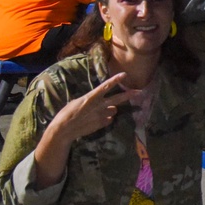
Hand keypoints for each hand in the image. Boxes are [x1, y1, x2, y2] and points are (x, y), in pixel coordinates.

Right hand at [33, 73, 141, 188]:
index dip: (116, 80)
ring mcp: (101, 116)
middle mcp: (99, 105)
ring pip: (114, 110)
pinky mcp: (101, 124)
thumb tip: (99, 102)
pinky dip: (106, 119)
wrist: (65, 129)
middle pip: (117, 99)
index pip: (106, 86)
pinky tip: (98, 120)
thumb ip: (91, 100)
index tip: (124, 75)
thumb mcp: (78, 102)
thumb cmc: (67, 113)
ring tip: (103, 110)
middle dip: (128, 95)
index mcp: (91, 97)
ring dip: (111, 109)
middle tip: (139, 92)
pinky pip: (109, 120)